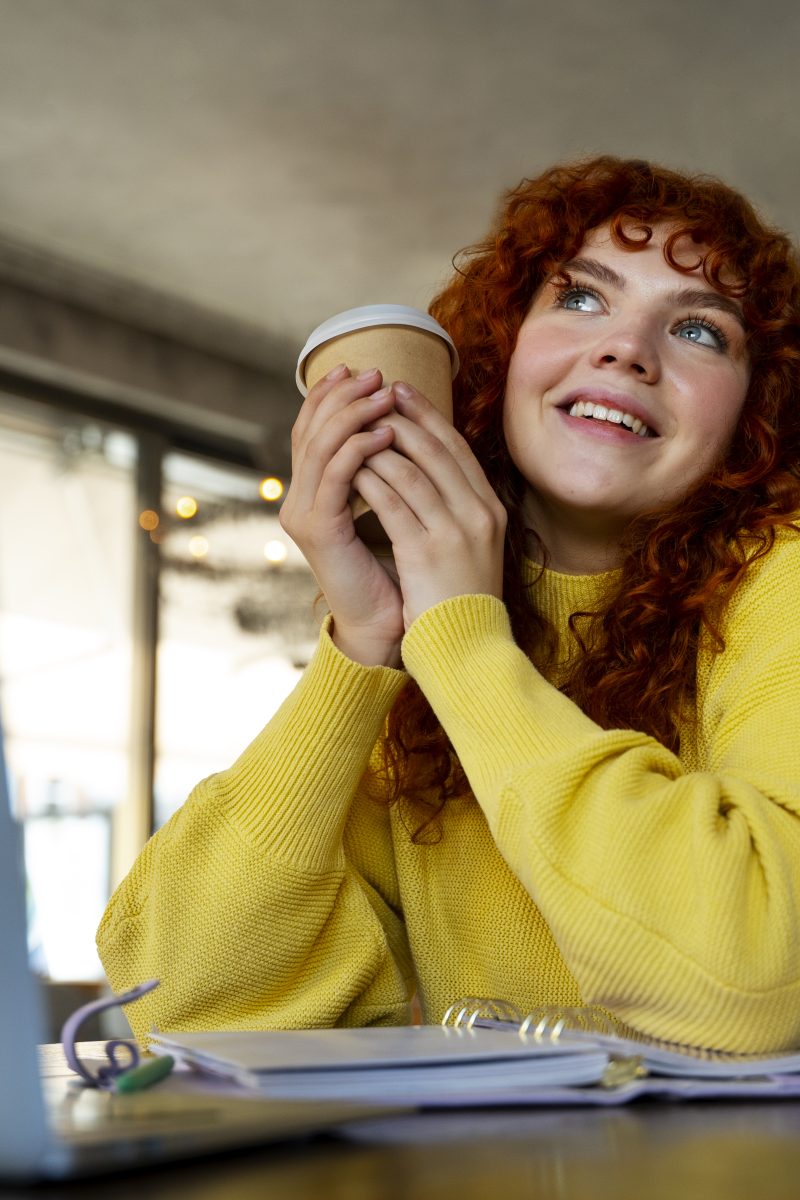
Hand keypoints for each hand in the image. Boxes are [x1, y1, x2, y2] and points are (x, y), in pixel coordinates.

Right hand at [279, 365, 404, 666]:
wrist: (389, 625)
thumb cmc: (397, 570)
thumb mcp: (390, 508)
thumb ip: (383, 472)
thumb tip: (400, 423)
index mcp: (314, 492)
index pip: (312, 428)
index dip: (331, 395)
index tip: (359, 368)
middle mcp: (300, 498)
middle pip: (309, 428)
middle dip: (342, 395)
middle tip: (374, 373)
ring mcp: (305, 513)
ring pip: (320, 445)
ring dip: (353, 414)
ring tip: (384, 394)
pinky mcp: (319, 529)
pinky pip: (336, 476)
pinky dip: (359, 449)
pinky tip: (386, 434)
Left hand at [352, 382, 506, 628]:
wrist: (467, 648)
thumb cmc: (462, 600)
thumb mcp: (472, 548)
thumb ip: (458, 510)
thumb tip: (429, 473)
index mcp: (491, 510)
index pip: (457, 449)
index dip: (428, 415)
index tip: (402, 391)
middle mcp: (479, 514)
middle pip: (436, 449)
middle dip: (399, 416)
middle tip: (371, 394)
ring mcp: (456, 532)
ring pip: (411, 470)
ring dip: (377, 444)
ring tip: (352, 428)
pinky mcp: (428, 552)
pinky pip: (393, 503)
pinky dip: (369, 480)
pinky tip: (349, 468)